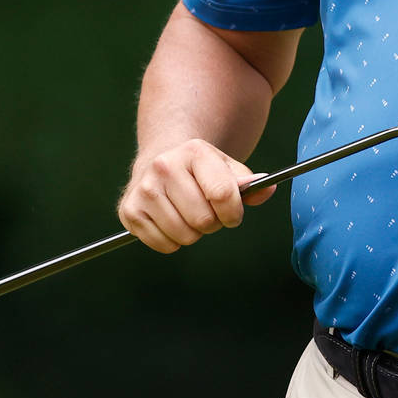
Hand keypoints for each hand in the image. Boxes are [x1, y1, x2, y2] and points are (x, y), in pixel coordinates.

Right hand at [117, 138, 277, 252]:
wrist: (159, 162)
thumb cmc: (200, 171)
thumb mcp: (226, 169)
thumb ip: (249, 183)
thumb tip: (268, 188)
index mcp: (194, 152)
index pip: (223, 195)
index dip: (234, 213)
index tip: (232, 215)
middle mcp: (164, 166)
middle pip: (204, 220)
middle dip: (212, 224)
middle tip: (205, 212)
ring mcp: (144, 189)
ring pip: (184, 236)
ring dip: (192, 234)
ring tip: (186, 215)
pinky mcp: (129, 210)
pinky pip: (164, 245)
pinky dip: (172, 242)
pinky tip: (169, 222)